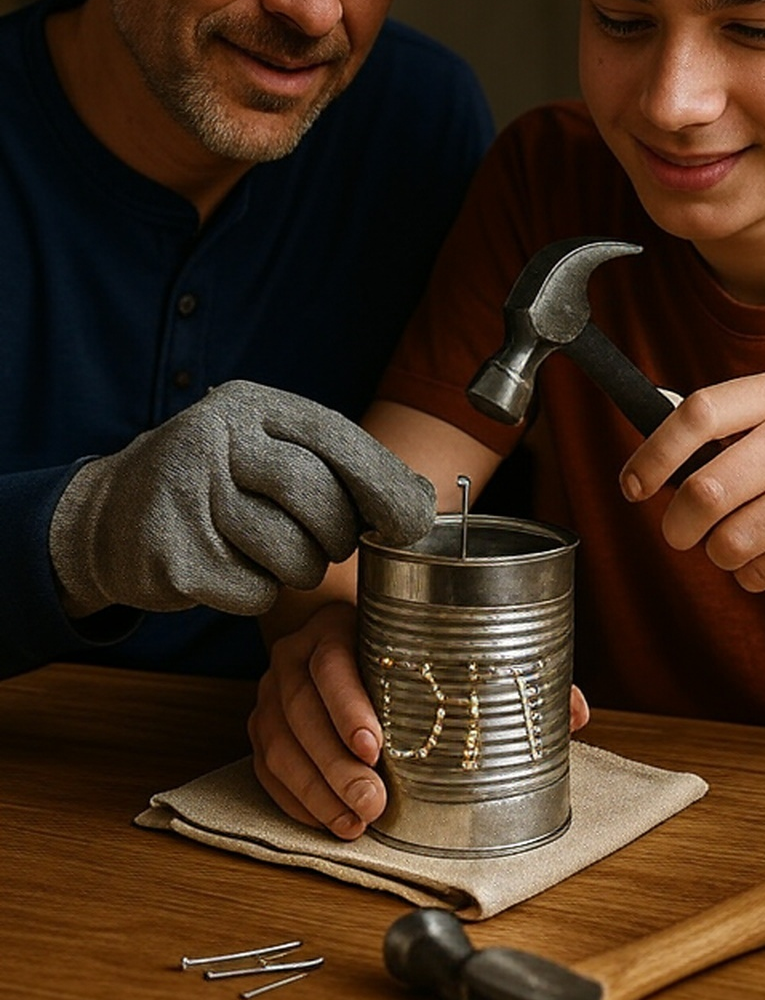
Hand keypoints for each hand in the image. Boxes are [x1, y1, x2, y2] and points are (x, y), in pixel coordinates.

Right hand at [48, 380, 435, 617]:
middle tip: (332, 545)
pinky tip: (231, 570)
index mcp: (247, 406)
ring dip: (299, 569)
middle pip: (315, 497)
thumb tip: (423, 503)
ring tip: (274, 554)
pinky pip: (254, 592)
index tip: (412, 521)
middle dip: (339, 535)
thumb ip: (339, 466)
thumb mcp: (269, 451)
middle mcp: (213, 440)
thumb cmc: (216, 486)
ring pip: (290, 553)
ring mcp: (186, 496)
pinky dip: (258, 593)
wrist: (107, 518)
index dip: (382, 482)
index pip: (334, 437)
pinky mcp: (171, 556)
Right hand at [250, 603, 591, 838]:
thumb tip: (577, 714)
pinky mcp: (265, 727)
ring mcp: (273, 694)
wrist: (337, 623)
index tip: (376, 745)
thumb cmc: (400, 639)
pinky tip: (332, 823)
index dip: (349, 705)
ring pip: (282, 747)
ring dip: (319, 791)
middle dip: (338, 766)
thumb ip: (505, 674)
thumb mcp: (440, 641)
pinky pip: (270, 769)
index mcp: (337, 626)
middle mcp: (296, 657)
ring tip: (358, 824)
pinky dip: (297, 801)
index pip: (332, 663)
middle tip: (375, 803)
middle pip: (303, 713)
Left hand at [620, 372, 764, 592]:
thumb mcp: (757, 440)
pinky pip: (760, 569)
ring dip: (721, 554)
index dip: (655, 454)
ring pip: (729, 539)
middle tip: (681, 534)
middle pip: (705, 488)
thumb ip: (705, 441)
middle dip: (679, 526)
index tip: (631, 487)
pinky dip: (753, 575)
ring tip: (742, 542)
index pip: (698, 413)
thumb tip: (637, 470)